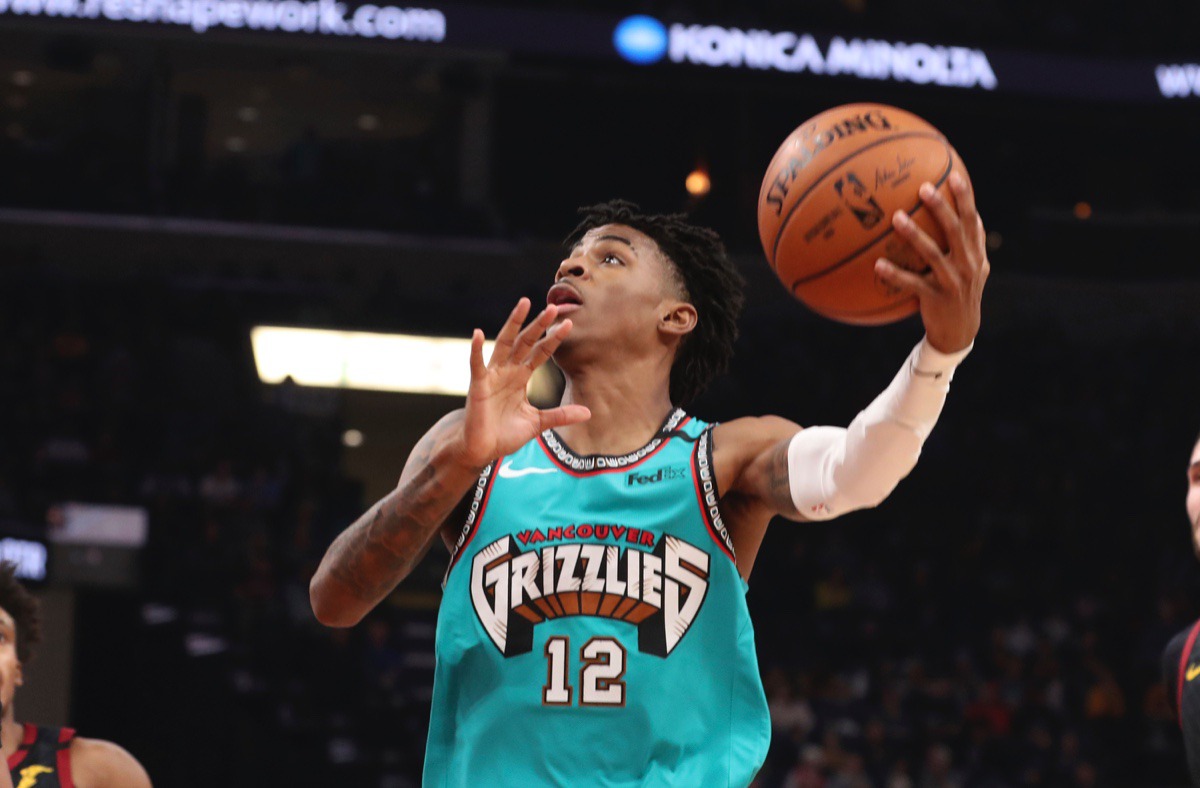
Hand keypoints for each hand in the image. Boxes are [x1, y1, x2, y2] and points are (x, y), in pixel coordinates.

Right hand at [454, 298, 590, 467]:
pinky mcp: (478, 386)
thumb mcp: (538, 423)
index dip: (553, 339)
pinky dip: (476, 349)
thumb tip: (588, 413)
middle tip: (552, 307)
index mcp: (520, 378)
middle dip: (538, 325)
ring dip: (513, 323)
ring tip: (523, 304)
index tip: (568, 323)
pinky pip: (477, 364)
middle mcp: (507, 372)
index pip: (540, 353)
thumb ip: (560, 415)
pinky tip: (478, 333)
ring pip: (504, 344)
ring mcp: (492, 376)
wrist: (481, 451)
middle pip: (525, 342)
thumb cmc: (504, 435)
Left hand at [874, 173, 989, 352]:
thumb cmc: (962, 292)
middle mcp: (967, 264)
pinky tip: (878, 265)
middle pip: (955, 230)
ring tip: (896, 218)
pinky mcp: (935, 297)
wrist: (960, 331)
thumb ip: (972, 242)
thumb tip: (971, 212)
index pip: (972, 220)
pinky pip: (912, 283)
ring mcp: (952, 281)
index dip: (965, 198)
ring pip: (932, 254)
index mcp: (975, 253)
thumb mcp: (975, 267)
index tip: (954, 176)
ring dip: (914, 235)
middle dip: (941, 207)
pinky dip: (895, 274)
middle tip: (924, 187)